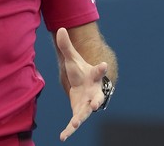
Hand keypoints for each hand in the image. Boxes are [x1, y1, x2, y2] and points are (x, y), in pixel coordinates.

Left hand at [56, 27, 107, 141]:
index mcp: (93, 77)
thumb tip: (60, 28)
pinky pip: (74, 122)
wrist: (83, 85)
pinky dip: (69, 130)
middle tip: (96, 103)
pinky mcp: (79, 112)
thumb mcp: (72, 58)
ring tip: (74, 123)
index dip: (101, 68)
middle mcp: (93, 92)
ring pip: (86, 112)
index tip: (103, 64)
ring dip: (80, 118)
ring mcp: (87, 104)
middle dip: (97, 100)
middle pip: (97, 97)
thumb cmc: (80, 71)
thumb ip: (66, 46)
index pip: (99, 71)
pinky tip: (62, 137)